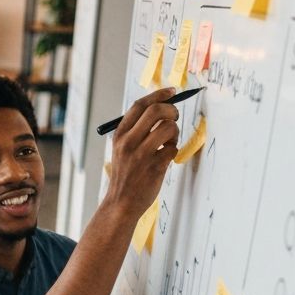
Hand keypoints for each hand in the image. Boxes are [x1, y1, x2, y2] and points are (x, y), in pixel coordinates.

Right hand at [105, 87, 180, 218]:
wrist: (121, 203)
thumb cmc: (125, 175)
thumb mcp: (121, 149)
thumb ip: (135, 131)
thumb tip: (161, 110)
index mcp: (120, 135)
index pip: (140, 105)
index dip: (159, 95)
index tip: (172, 91)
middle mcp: (128, 142)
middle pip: (156, 111)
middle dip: (171, 110)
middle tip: (175, 117)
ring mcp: (141, 155)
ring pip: (168, 128)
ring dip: (174, 133)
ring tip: (169, 143)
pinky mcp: (154, 167)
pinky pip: (173, 149)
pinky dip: (173, 151)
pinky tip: (166, 158)